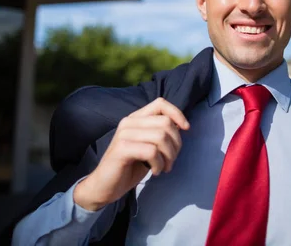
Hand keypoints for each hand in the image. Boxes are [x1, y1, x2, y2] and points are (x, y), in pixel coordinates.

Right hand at [73, 97, 189, 210]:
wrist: (104, 186)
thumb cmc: (129, 167)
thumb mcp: (148, 146)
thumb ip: (160, 134)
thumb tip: (182, 126)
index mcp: (136, 118)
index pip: (161, 103)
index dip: (177, 114)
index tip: (186, 129)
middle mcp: (129, 122)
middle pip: (166, 123)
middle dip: (176, 144)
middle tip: (171, 160)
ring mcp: (124, 134)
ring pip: (161, 137)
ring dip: (169, 156)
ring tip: (164, 167)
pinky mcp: (122, 149)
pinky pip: (151, 151)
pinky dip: (159, 164)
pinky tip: (155, 171)